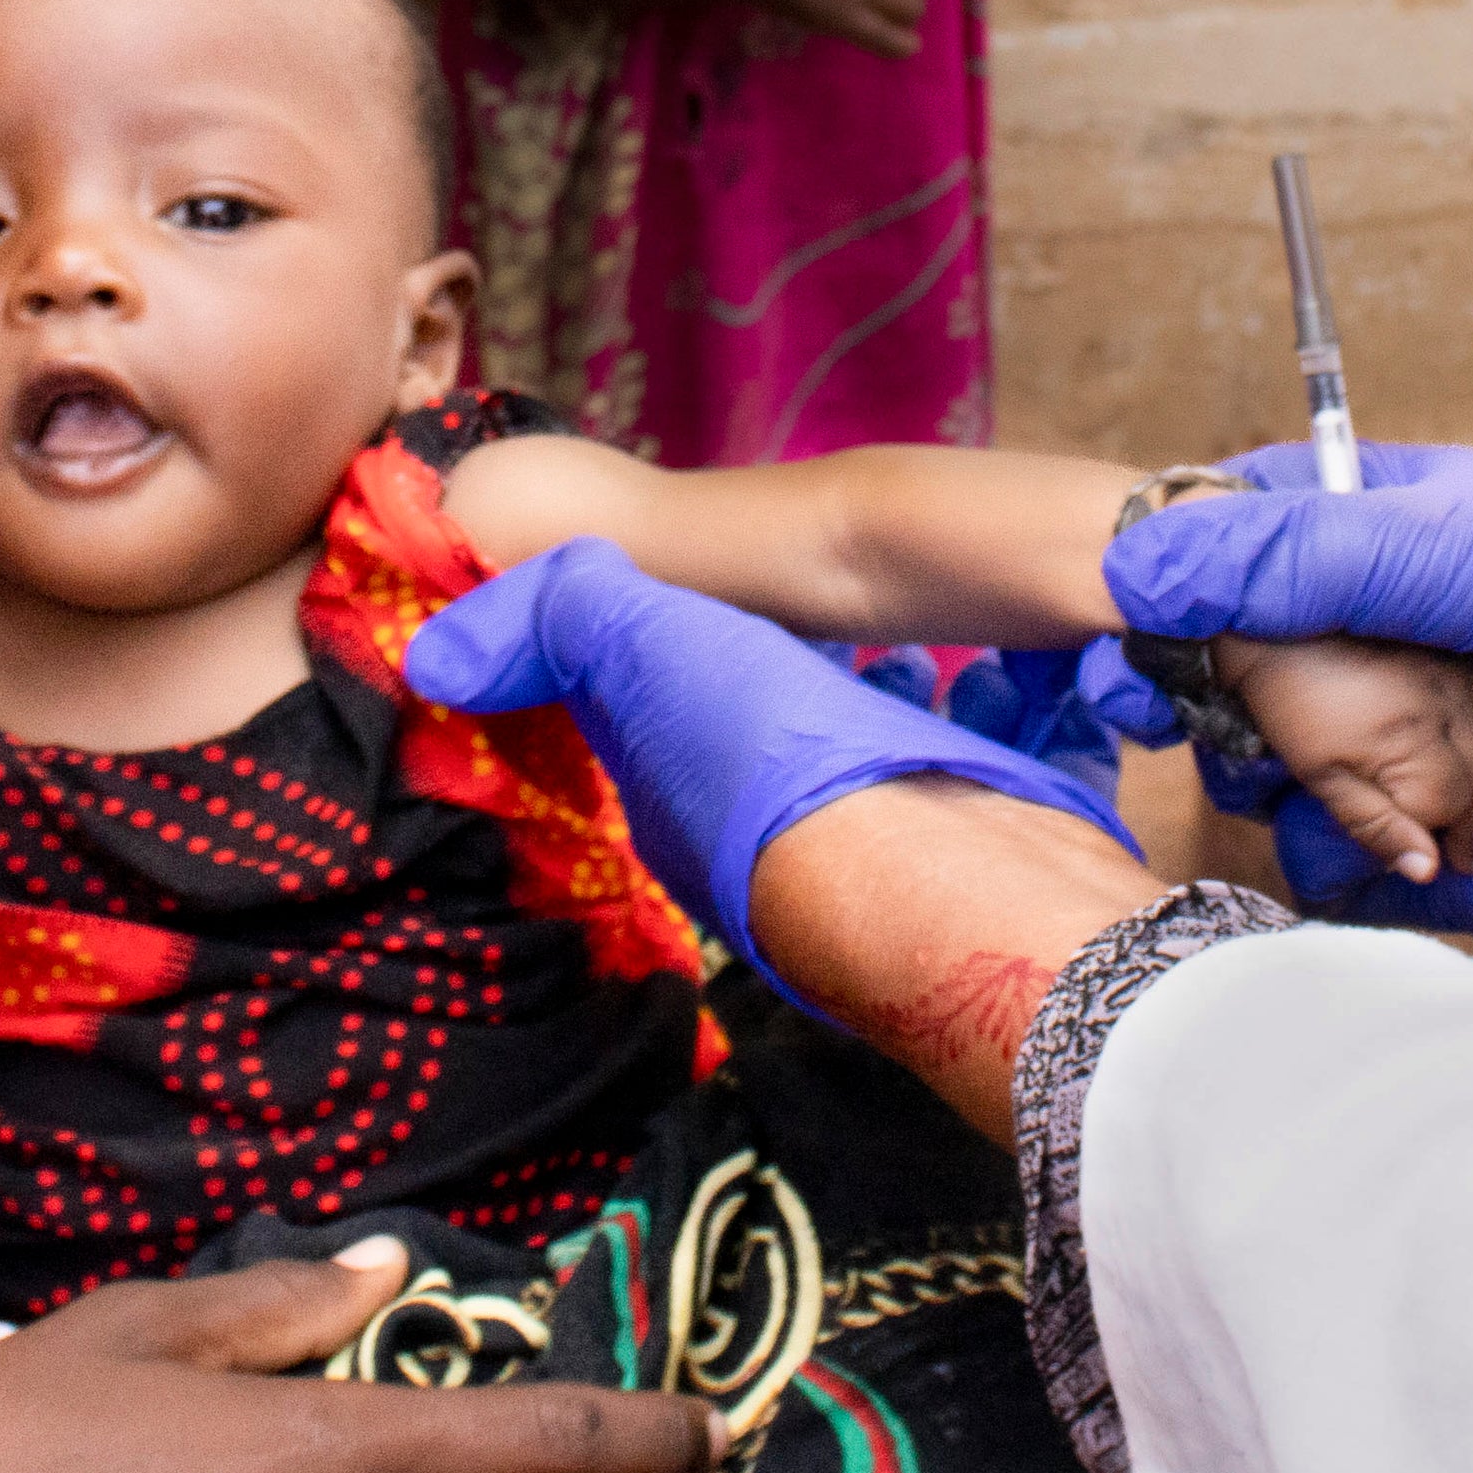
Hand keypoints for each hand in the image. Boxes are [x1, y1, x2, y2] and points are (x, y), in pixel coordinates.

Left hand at [409, 542, 1131, 990]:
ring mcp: (902, 849)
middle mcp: (785, 836)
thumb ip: (559, 621)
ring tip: (939, 648)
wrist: (939, 877)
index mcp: (685, 795)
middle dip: (816, 672)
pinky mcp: (1002, 841)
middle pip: (794, 731)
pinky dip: (1021, 715)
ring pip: (907, 753)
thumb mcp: (639, 648)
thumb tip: (444, 650)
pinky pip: (1015, 765)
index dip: (685, 650)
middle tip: (845, 614)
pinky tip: (1027, 679)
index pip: (670, 713)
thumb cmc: (776, 755)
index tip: (716, 596)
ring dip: (923, 693)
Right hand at [1109, 448, 1472, 982]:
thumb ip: (1326, 556)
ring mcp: (1437, 760)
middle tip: (1179, 702)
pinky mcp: (1466, 873)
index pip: (1263, 535)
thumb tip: (1148, 557)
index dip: (1187, 566)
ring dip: (1298, 772)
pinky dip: (1352, 857)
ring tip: (1364, 770)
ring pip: (1283, 769)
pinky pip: (1345, 868)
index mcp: (1428, 537)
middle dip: (1210, 681)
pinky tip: (1419, 843)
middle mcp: (1419, 648)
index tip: (1130, 598)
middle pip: (1250, 661)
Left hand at [1211, 632, 1472, 889]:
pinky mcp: (1465, 653)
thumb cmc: (1292, 703)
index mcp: (1407, 742)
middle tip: (1470, 859)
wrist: (1276, 622)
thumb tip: (1428, 872)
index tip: (1440, 862)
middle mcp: (1445, 708)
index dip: (1447, 842)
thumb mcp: (1320, 777)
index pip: (1449, 809)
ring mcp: (1460, 676)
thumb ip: (1376, 826)